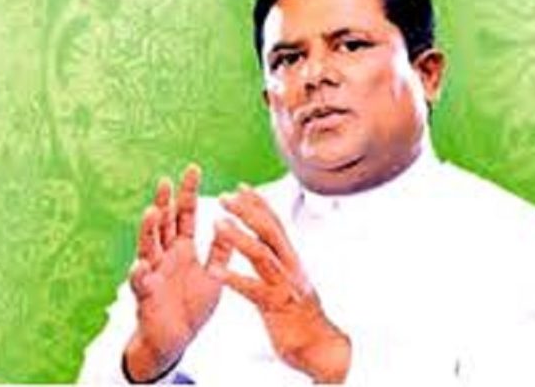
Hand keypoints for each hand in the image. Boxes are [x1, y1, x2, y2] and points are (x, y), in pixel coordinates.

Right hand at [124, 164, 232, 381]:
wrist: (177, 339)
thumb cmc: (192, 305)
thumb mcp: (212, 274)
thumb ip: (220, 251)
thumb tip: (232, 224)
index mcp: (183, 249)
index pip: (185, 215)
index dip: (188, 193)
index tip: (193, 168)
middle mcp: (165, 256)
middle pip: (163, 224)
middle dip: (164, 203)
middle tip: (166, 181)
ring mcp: (153, 274)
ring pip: (148, 247)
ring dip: (148, 230)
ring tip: (152, 212)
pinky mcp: (145, 296)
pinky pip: (140, 283)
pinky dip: (139, 274)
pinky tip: (140, 264)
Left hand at [209, 184, 350, 382]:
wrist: (321, 348)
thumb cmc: (302, 317)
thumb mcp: (292, 282)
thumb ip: (280, 263)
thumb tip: (271, 246)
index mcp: (292, 260)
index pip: (275, 224)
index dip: (259, 204)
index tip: (241, 186)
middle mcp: (290, 267)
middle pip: (270, 231)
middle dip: (248, 211)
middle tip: (224, 197)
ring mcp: (284, 285)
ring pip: (262, 254)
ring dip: (238, 237)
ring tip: (216, 224)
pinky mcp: (276, 306)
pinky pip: (252, 289)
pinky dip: (233, 278)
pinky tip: (213, 272)